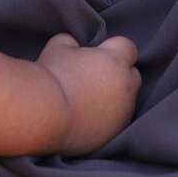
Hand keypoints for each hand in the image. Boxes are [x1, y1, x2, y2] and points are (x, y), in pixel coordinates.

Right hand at [37, 33, 140, 154]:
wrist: (45, 115)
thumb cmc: (53, 76)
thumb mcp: (58, 46)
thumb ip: (73, 42)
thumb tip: (74, 46)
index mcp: (116, 61)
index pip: (128, 48)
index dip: (113, 49)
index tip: (98, 55)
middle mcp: (126, 86)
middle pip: (133, 75)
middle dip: (119, 74)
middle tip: (95, 77)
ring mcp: (123, 113)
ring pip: (126, 101)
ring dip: (114, 98)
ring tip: (88, 101)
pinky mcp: (114, 134)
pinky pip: (116, 122)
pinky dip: (107, 119)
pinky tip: (87, 118)